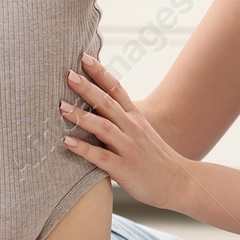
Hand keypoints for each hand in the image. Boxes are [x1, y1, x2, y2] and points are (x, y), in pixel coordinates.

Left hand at [60, 52, 191, 210]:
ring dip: (81, 116)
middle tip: (67, 74)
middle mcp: (132, 128)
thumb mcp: (141, 132)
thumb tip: (95, 107)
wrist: (179, 182)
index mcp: (135, 117)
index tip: (84, 56)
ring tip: (61, 106)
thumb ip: (120, 119)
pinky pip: (101, 157)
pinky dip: (83, 148)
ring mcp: (129, 148)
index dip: (100, 72)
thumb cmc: (155, 158)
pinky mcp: (124, 168)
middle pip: (107, 103)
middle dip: (87, 88)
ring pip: (103, 127)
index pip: (116, 89)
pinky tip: (66, 141)